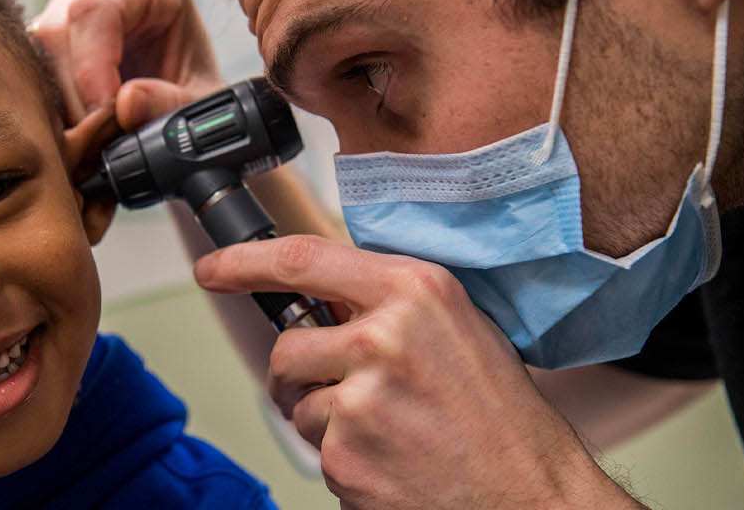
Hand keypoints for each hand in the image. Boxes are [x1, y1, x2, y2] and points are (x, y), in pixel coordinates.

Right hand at [31, 0, 223, 130]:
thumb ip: (173, 104)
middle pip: (58, 29)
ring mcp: (71, 9)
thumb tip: (126, 105)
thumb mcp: (203, 104)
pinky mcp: (53, 42)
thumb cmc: (199, 92)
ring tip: (93, 143)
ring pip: (37, 53)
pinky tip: (77, 136)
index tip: (106, 113)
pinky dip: (50, 109)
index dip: (92, 64)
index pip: (97, 6)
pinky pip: (33, 72)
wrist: (188, 102)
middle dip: (74, 93)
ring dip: (58, 104)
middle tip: (99, 142)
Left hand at [194, 236, 640, 508]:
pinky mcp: (346, 455)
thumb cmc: (500, 415)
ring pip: (296, 405)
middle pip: (287, 347)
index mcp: (414, 291)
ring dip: (325, 423)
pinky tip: (393, 463)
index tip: (214, 269)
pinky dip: (345, 462)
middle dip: (297, 376)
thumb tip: (321, 299)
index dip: (244, 262)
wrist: (529, 491)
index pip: (302, 258)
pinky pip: (317, 451)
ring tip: (388, 433)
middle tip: (342, 396)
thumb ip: (390, 303)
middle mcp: (384, 336)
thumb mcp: (456, 327)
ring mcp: (361, 398)